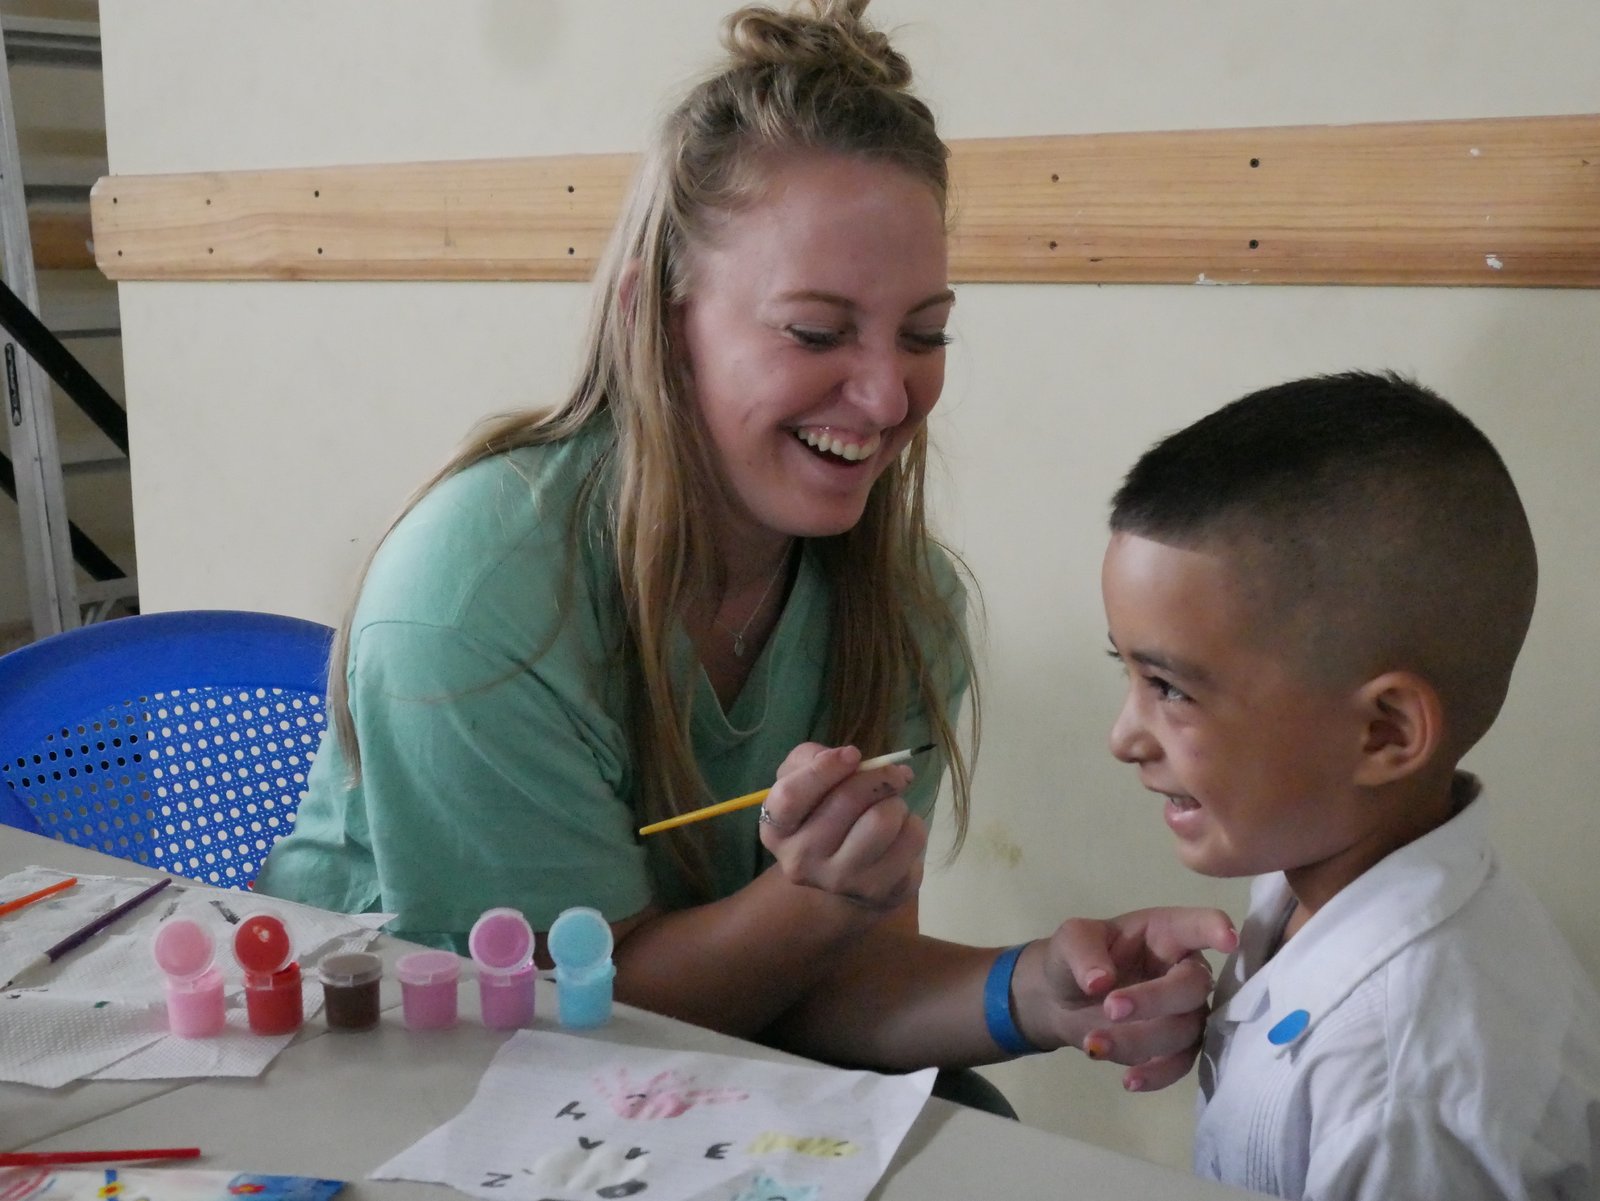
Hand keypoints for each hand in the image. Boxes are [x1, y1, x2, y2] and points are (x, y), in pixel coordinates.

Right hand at [756, 743, 927, 912]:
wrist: (841, 877)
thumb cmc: (820, 816)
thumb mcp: (802, 781)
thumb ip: (812, 758)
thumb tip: (849, 758)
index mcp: (776, 830)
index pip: (792, 795)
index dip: (825, 768)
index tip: (853, 754)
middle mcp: (801, 861)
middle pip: (847, 800)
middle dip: (878, 776)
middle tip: (890, 774)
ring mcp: (841, 881)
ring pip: (883, 819)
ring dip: (896, 802)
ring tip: (889, 806)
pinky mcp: (880, 891)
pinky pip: (911, 839)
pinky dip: (911, 823)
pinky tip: (898, 832)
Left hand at [1014, 906, 1237, 1091]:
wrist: (1059, 1001)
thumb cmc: (1074, 958)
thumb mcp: (1070, 941)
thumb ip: (1084, 954)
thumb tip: (1101, 982)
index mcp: (1164, 933)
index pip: (1196, 926)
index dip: (1215, 929)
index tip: (1226, 940)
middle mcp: (1181, 970)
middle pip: (1193, 987)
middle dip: (1156, 999)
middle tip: (1111, 1008)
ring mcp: (1183, 1011)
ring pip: (1185, 1030)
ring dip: (1140, 1040)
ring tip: (1094, 1044)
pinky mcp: (1174, 1047)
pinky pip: (1181, 1064)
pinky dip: (1158, 1074)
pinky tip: (1129, 1080)